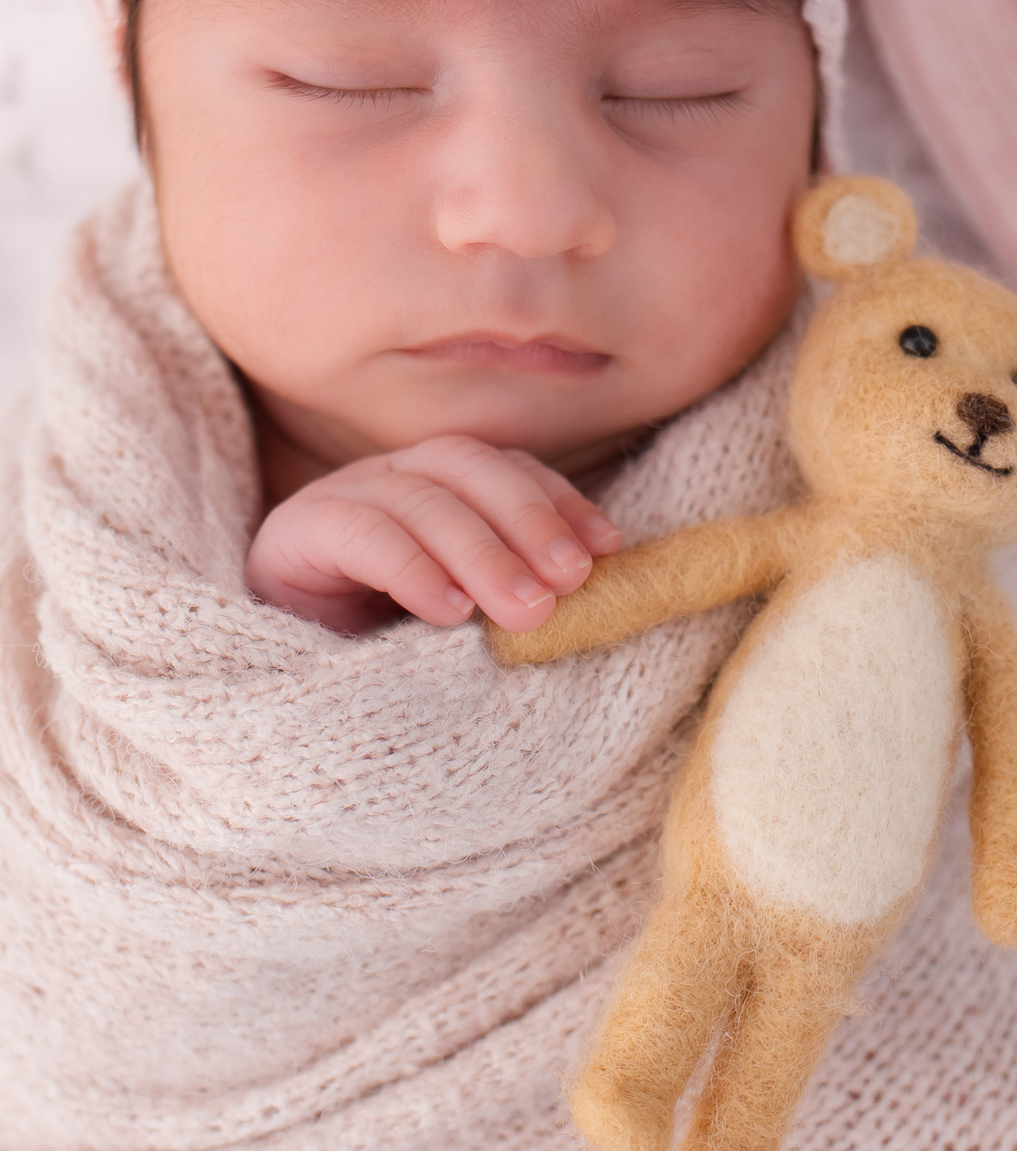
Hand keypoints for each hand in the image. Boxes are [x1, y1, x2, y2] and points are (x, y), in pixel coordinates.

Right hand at [244, 435, 621, 635]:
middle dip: (528, 522)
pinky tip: (447, 611)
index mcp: (437, 485)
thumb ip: (511, 595)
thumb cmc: (383, 650)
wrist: (277, 684)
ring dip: (483, 551)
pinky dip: (413, 567)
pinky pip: (361, 533)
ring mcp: (340, 497)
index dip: (558, 501)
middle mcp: (391, 476)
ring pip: (423, 497)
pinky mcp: (294, 535)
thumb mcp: (462, 617)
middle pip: (470, 466)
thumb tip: (585, 595)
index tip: (606, 550)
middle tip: (568, 584)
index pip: (507, 468)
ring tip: (525, 610)